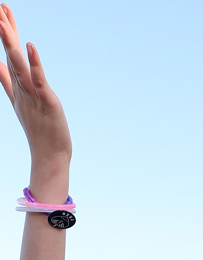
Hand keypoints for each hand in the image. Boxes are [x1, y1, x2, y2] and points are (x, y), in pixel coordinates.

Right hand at [0, 4, 70, 166]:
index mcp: (17, 87)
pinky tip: (30, 46)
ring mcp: (32, 95)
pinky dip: (34, 63)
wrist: (50, 155)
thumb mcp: (21, 102)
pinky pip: (38, 80)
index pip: (8, 54)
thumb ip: (9, 82)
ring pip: (18, 65)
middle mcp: (21, 88)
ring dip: (10, 44)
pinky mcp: (45, 101)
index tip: (1, 11)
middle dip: (4, 31)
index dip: (5, 34)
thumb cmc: (39, 130)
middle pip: (10, 55)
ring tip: (2, 21)